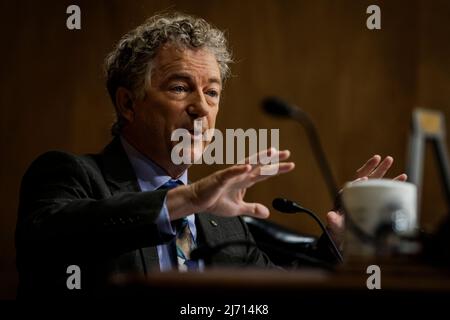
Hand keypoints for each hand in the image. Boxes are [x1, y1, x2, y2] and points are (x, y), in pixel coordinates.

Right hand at [167, 148, 294, 219]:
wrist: (197, 201)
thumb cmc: (215, 201)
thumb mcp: (238, 208)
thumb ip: (252, 208)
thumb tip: (267, 212)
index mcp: (245, 181)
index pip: (264, 173)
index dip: (277, 169)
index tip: (290, 165)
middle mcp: (240, 175)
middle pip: (260, 165)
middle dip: (273, 160)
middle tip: (287, 153)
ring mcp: (231, 175)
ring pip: (247, 164)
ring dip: (259, 158)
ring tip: (271, 152)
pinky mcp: (220, 178)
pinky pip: (231, 173)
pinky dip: (239, 169)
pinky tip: (248, 166)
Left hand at [325, 155, 407, 247]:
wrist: (347, 232)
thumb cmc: (341, 228)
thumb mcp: (336, 226)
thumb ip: (333, 222)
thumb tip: (329, 216)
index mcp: (346, 197)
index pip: (351, 186)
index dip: (357, 182)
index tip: (364, 178)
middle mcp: (355, 193)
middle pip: (363, 177)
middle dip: (370, 168)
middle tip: (378, 158)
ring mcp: (365, 194)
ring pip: (374, 180)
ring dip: (382, 170)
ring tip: (389, 159)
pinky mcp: (374, 198)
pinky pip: (383, 188)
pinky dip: (392, 182)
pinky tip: (402, 177)